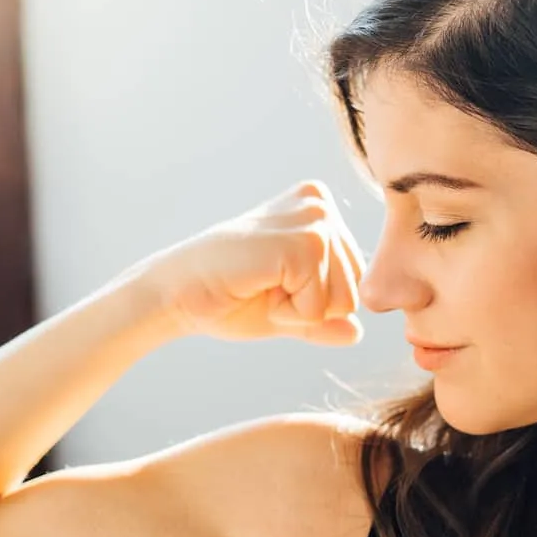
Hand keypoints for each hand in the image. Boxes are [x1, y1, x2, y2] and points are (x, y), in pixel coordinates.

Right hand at [136, 181, 365, 346]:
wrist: (177, 293)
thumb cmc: (226, 298)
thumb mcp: (287, 312)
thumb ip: (324, 320)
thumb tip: (358, 333)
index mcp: (319, 210)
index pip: (354, 281)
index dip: (312, 301)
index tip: (269, 283)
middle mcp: (320, 204)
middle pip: (354, 291)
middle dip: (309, 307)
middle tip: (262, 285)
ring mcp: (313, 219)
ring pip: (343, 301)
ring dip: (298, 310)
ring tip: (260, 284)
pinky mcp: (304, 243)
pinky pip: (320, 306)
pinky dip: (287, 313)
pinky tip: (256, 287)